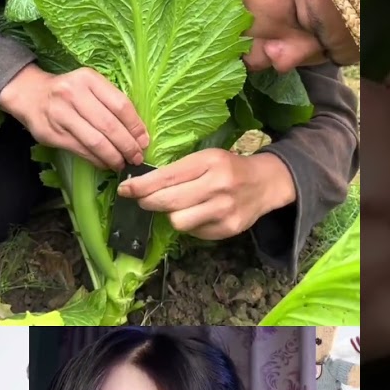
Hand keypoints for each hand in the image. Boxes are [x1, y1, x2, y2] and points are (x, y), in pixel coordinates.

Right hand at [0, 65, 148, 171]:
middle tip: (136, 157)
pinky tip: (105, 163)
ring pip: (96, 141)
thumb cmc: (67, 91)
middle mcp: (74, 94)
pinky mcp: (53, 133)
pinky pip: (81, 150)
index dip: (136, 126)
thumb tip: (137, 132)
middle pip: (110, 125)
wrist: (29, 94)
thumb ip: (109, 102)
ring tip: (122, 163)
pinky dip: (97, 160)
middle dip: (127, 146)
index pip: (120, 105)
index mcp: (88, 79)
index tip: (144, 141)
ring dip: (113, 156)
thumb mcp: (89, 85)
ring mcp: (61, 114)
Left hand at [116, 149, 296, 240]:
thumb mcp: (206, 158)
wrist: (265, 183)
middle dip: (148, 202)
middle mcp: (218, 185)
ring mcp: (225, 209)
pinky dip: (190, 224)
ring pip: (179, 221)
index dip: (142, 186)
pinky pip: (194, 232)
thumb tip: (143, 186)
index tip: (125, 189)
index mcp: (210, 162)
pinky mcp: (229, 228)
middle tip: (142, 200)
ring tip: (177, 207)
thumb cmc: (228, 167)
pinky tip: (198, 214)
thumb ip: (179, 171)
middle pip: (169, 202)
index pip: (167, 177)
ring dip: (172, 215)